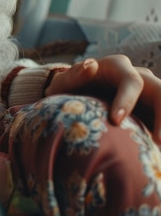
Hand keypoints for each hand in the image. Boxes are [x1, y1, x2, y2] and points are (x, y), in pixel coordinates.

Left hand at [46, 54, 160, 142]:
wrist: (74, 97)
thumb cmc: (67, 89)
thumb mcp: (63, 82)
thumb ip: (74, 75)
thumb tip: (91, 65)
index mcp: (117, 66)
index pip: (132, 81)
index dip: (127, 100)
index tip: (115, 121)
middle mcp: (137, 76)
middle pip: (160, 91)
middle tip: (157, 141)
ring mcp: (146, 92)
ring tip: (157, 148)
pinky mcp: (149, 108)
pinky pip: (158, 118)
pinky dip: (158, 131)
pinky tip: (155, 149)